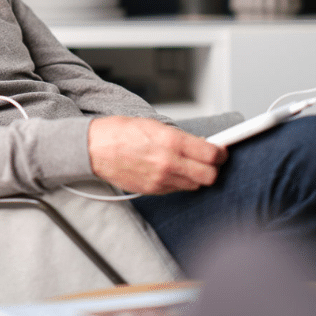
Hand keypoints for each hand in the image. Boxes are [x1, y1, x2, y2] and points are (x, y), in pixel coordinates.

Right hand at [88, 116, 227, 194]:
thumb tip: (199, 145)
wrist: (94, 148)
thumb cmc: (118, 132)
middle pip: (209, 176)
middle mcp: (169, 163)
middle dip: (213, 168)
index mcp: (171, 142)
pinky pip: (177, 189)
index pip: (211, 154)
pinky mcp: (153, 190)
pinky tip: (171, 170)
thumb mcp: (153, 124)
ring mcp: (161, 180)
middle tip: (210, 160)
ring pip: (194, 185)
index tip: (221, 151)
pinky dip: (179, 181)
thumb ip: (179, 137)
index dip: (221, 153)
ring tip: (188, 164)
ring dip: (196, 175)